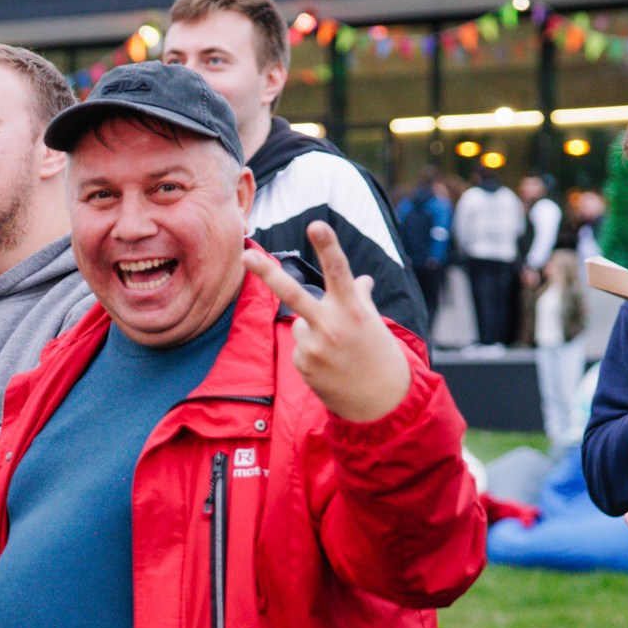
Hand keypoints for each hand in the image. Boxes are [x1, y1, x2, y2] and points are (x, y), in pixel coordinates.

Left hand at [242, 222, 411, 423]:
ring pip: (300, 324)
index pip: (339, 271)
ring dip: (314, 333)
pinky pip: (299, 347)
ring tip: (337, 353)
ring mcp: (313, 347)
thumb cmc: (380, 355)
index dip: (327, 246)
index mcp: (353, 310)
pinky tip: (329, 367)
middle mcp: (331, 326)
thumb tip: (362, 280)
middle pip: (293, 294)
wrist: (382, 403)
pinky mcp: (301, 365)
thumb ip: (360, 298)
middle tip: (245, 254)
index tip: (316, 225)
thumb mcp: (374, 323)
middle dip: (267, 272)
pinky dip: (311, 353)